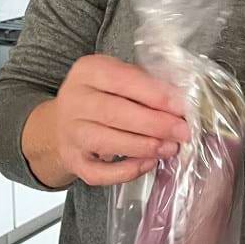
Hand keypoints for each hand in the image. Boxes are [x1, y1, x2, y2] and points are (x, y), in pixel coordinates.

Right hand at [23, 55, 188, 187]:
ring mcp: (70, 133)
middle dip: (154, 124)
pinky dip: (126, 171)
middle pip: (114, 112)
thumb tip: (178, 102)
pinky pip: (100, 172)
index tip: (180, 106)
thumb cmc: (102, 96)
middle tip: (182, 132)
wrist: (63, 123)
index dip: (153, 94)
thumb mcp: (118, 77)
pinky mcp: (73, 160)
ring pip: (106, 142)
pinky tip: (148, 163)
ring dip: (143, 146)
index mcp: (87, 71)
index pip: (121, 79)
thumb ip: (144, 84)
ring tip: (170, 148)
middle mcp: (73, 100)